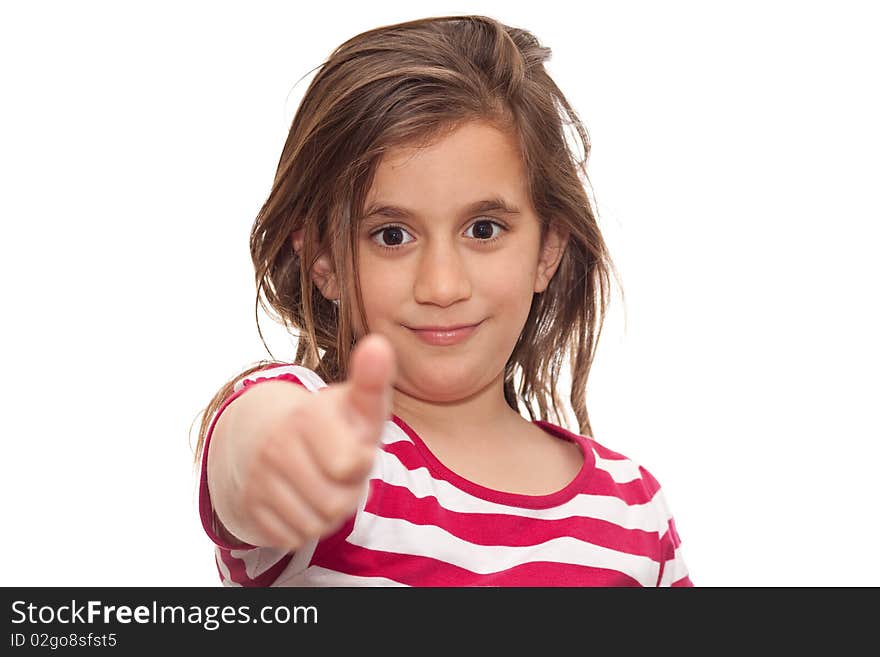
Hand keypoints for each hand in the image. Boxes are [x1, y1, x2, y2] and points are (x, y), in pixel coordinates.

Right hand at [236, 333, 395, 550]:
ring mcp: (258, 479)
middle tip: (339, 471)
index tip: (354, 446)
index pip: (352, 464)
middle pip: (337, 503)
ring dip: (327, 512)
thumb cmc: (328, 424)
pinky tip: (301, 500)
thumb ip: (373, 380)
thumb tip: (380, 344)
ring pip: (315, 525)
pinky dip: (304, 527)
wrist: (262, 436)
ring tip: (322, 483)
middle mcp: (276, 447)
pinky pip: (292, 538)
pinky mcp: (248, 509)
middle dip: (348, 493)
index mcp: (306, 417)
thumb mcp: (354, 403)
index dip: (362, 462)